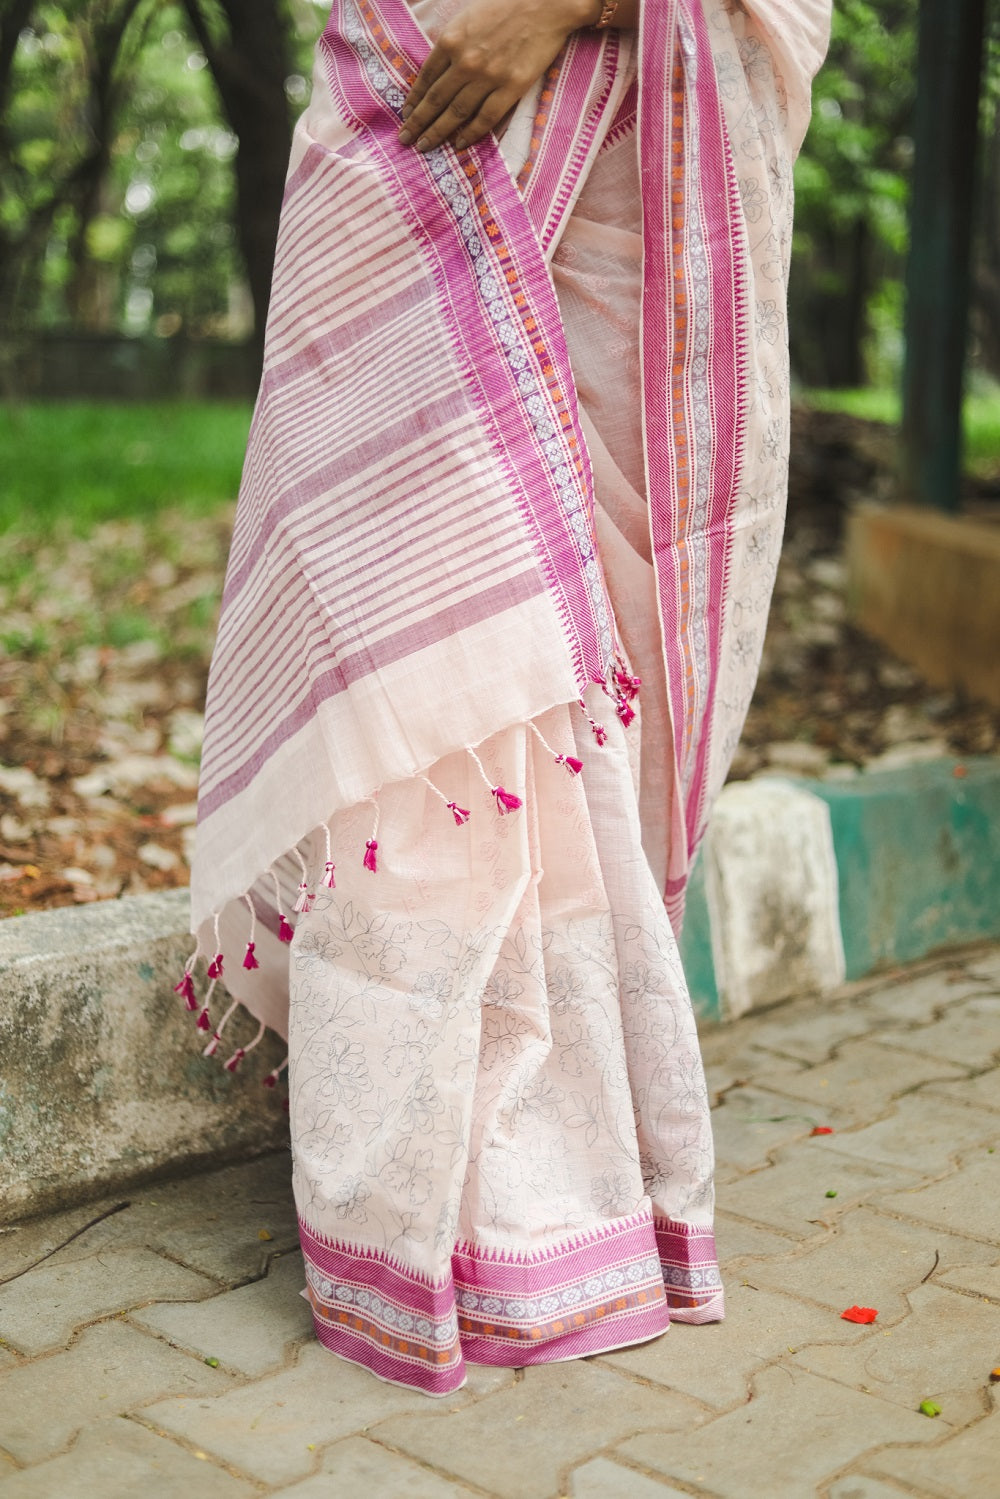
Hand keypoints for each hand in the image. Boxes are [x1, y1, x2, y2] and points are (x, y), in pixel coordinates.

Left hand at [398, 0, 601, 154]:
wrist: (547, 3)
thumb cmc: (506, 2)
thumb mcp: (467, 14)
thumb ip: (452, 41)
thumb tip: (437, 68)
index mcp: (451, 39)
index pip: (426, 78)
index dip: (414, 99)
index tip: (405, 114)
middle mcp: (465, 61)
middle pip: (436, 100)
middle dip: (418, 123)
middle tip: (405, 140)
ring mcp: (489, 77)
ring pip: (456, 113)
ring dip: (438, 133)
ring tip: (425, 146)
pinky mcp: (511, 88)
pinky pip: (486, 118)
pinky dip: (470, 133)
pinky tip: (459, 144)